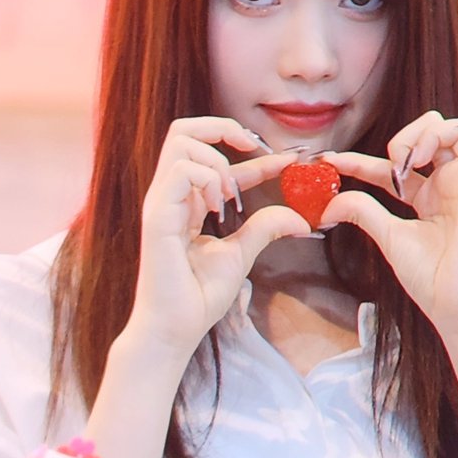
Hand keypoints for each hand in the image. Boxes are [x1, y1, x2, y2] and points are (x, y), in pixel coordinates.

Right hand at [130, 117, 309, 355]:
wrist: (174, 329)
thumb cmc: (198, 296)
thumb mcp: (241, 254)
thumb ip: (264, 228)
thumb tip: (301, 219)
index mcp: (186, 201)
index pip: (217, 159)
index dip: (255, 153)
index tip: (289, 159)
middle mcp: (170, 194)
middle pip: (184, 130)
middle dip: (224, 128)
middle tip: (255, 149)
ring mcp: (160, 201)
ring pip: (181, 140)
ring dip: (218, 159)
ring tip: (232, 194)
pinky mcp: (157, 215)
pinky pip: (181, 171)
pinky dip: (208, 179)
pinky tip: (219, 207)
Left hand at [320, 112, 457, 332]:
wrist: (452, 303)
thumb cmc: (428, 277)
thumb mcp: (387, 236)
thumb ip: (362, 212)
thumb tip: (329, 204)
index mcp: (427, 196)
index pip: (392, 165)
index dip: (360, 160)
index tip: (331, 161)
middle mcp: (450, 185)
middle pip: (434, 132)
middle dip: (407, 136)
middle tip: (395, 164)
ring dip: (435, 131)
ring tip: (416, 157)